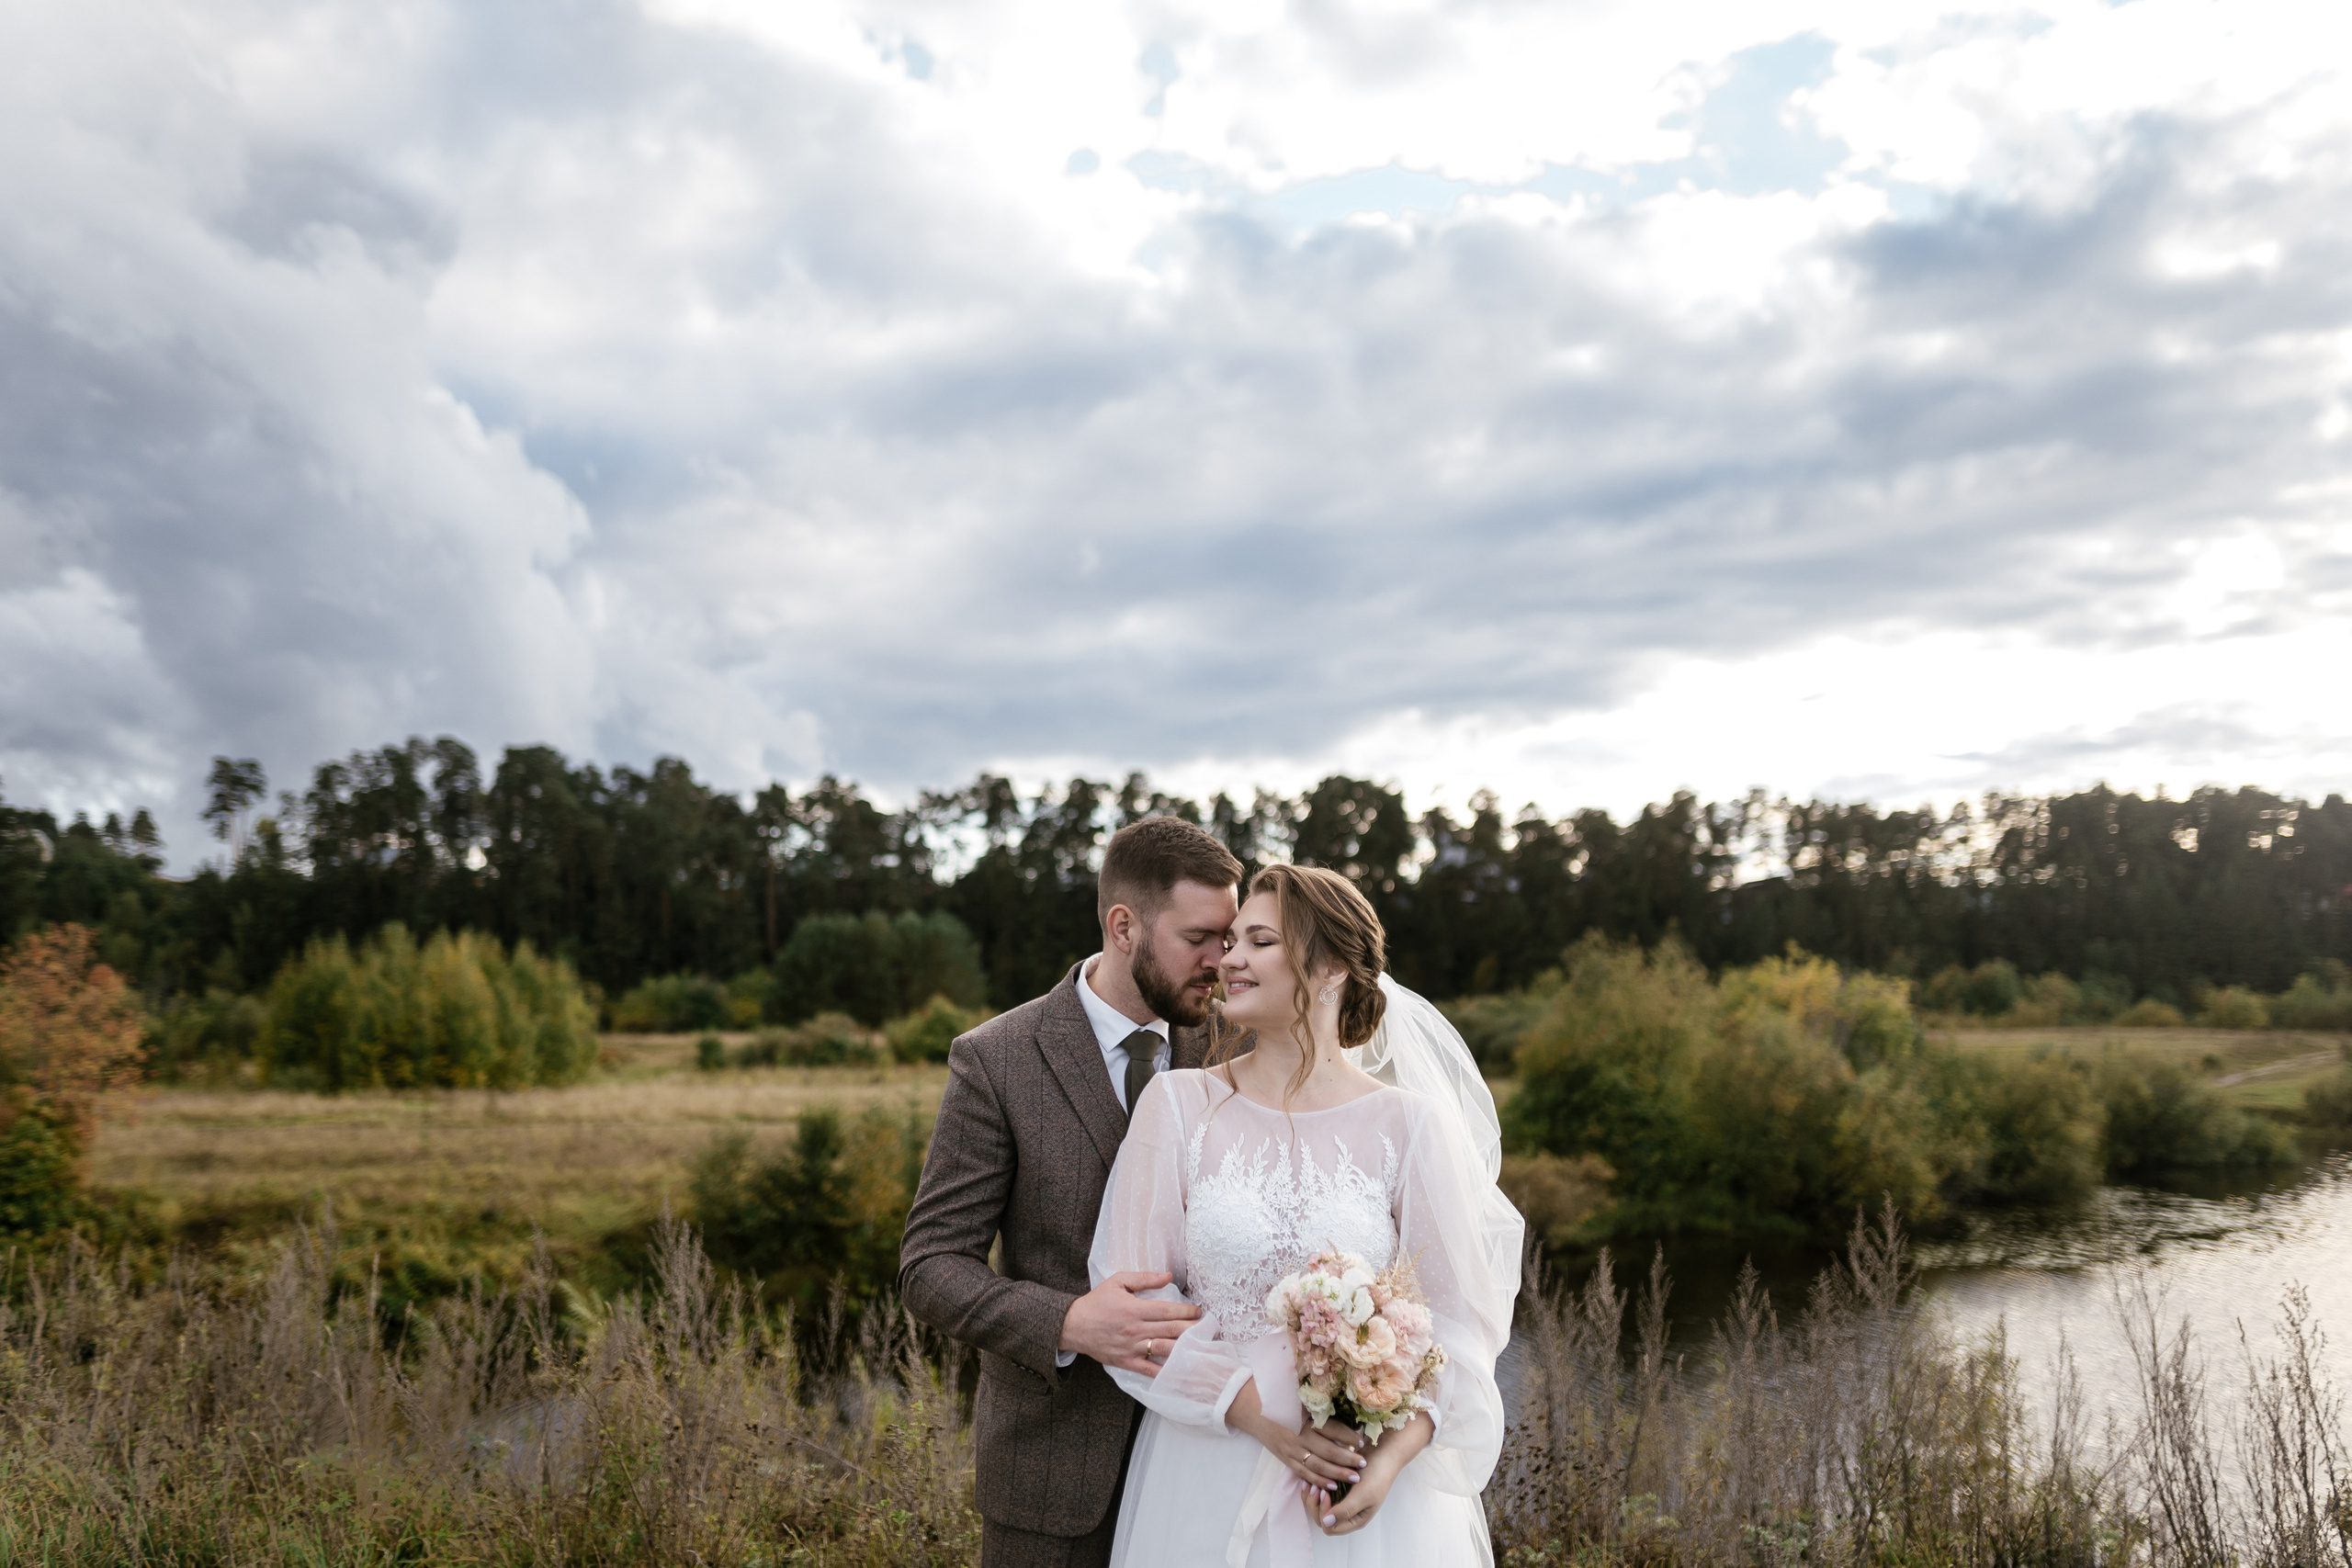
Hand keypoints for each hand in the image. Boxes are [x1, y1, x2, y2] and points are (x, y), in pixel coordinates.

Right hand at [1059, 1271, 1200, 1376]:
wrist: (1074, 1326)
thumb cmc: (1097, 1302)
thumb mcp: (1118, 1282)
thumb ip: (1144, 1278)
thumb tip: (1168, 1276)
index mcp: (1135, 1309)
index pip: (1167, 1311)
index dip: (1186, 1311)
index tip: (1199, 1311)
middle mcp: (1136, 1329)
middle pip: (1171, 1330)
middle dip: (1192, 1329)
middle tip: (1207, 1328)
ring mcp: (1132, 1348)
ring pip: (1164, 1349)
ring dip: (1184, 1348)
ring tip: (1200, 1346)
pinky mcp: (1127, 1362)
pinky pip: (1150, 1369)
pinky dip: (1165, 1371)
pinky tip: (1180, 1370)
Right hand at [1226, 1380, 1364, 1489]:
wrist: (1250, 1408)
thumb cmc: (1276, 1396)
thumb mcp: (1296, 1393)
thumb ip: (1316, 1398)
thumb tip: (1342, 1400)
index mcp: (1303, 1416)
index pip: (1330, 1429)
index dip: (1347, 1436)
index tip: (1362, 1441)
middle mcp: (1297, 1435)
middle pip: (1327, 1451)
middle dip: (1348, 1458)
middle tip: (1364, 1463)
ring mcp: (1290, 1450)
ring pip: (1318, 1466)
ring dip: (1337, 1473)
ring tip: (1355, 1477)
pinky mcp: (1285, 1459)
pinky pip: (1303, 1473)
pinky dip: (1318, 1480)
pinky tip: (1332, 1485)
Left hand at [1305, 1412, 1431, 1535]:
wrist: (1383, 1453)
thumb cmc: (1377, 1475)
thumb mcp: (1364, 1494)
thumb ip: (1345, 1510)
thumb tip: (1326, 1523)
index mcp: (1356, 1519)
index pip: (1331, 1528)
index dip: (1324, 1513)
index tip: (1326, 1493)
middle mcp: (1347, 1513)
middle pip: (1322, 1519)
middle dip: (1315, 1504)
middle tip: (1315, 1487)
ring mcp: (1341, 1501)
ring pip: (1318, 1507)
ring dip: (1312, 1496)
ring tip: (1311, 1482)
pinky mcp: (1337, 1489)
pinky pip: (1320, 1493)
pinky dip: (1314, 1487)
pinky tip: (1310, 1478)